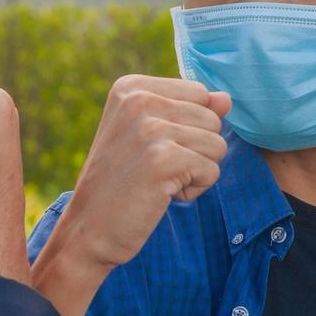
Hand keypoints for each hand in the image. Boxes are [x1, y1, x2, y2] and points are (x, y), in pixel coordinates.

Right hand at [32, 76, 230, 315]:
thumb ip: (189, 111)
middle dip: (194, 150)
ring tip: (156, 181)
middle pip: (212, 118)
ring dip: (194, 171)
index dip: (187, 128)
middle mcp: (138, 99)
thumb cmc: (120, 183)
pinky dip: (192, 190)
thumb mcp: (149, 136)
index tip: (150, 148)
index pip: (200, 93)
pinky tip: (160, 195)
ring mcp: (149, 128)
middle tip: (152, 168)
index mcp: (131, 87)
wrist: (88, 228)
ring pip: (217, 145)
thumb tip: (227, 99)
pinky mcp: (163, 159)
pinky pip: (211, 170)